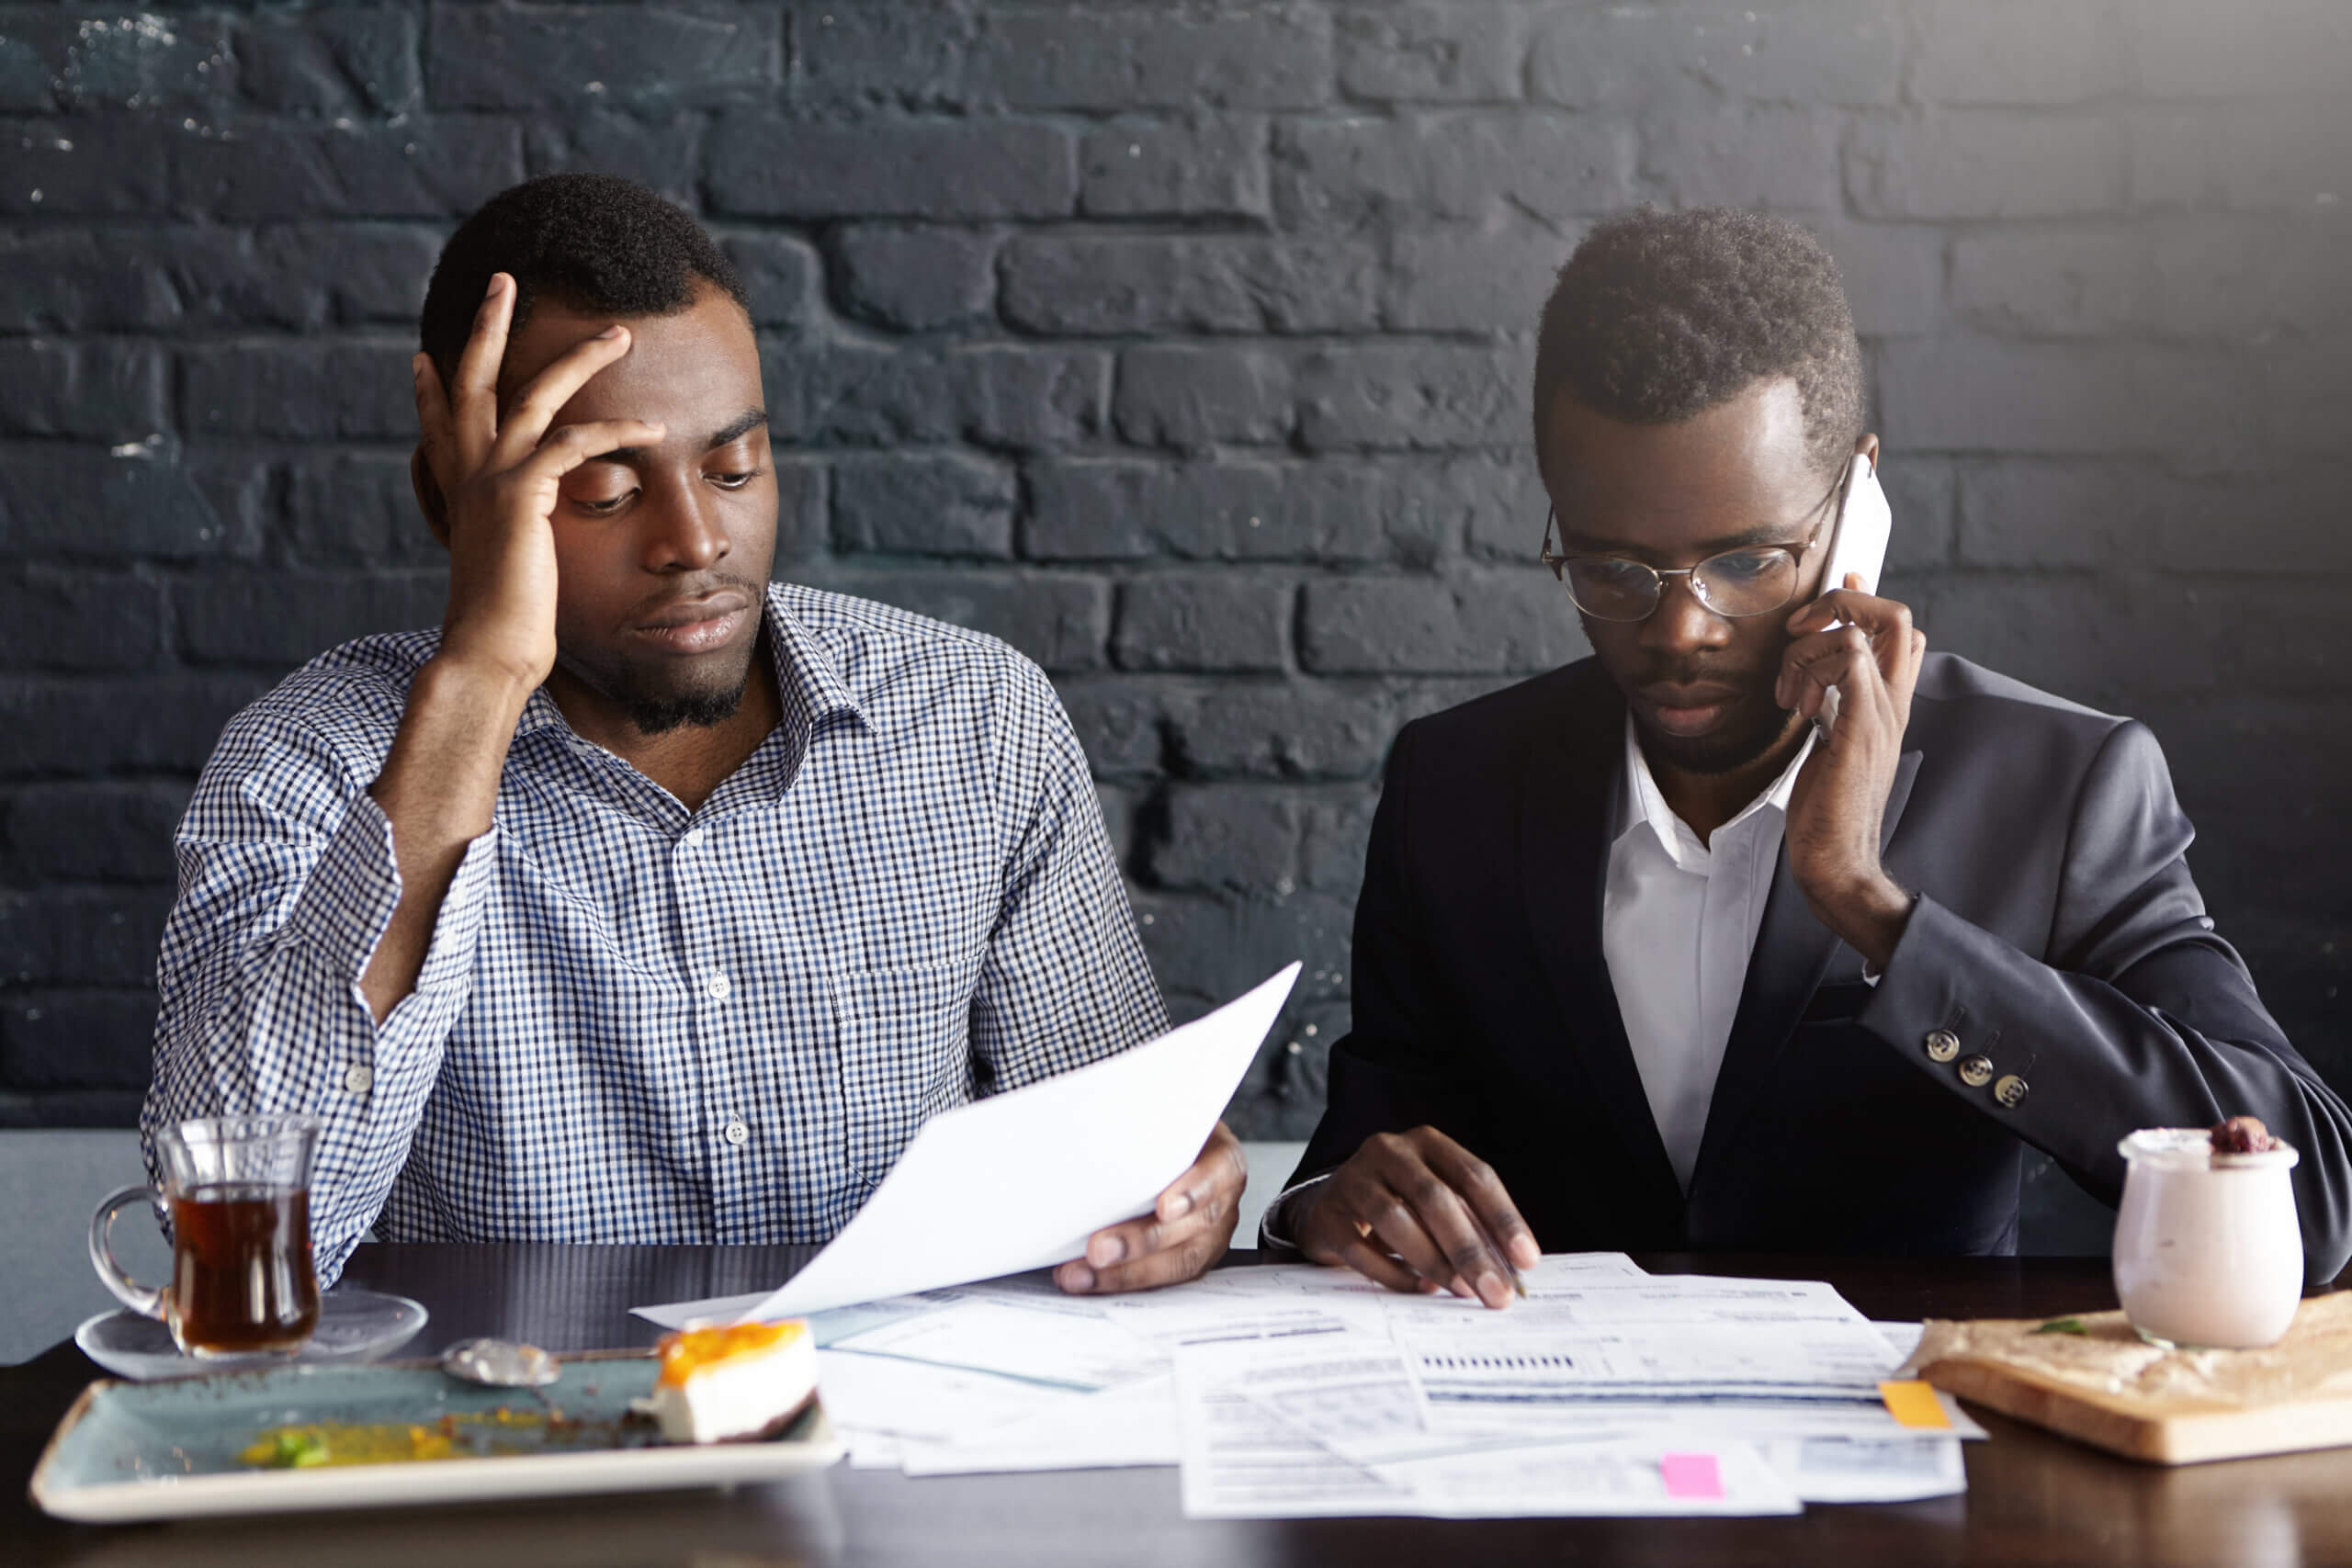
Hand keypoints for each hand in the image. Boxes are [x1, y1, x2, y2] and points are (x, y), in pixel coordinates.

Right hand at [412, 272, 662, 691]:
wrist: (487, 654)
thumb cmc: (505, 628)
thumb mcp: (506, 571)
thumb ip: (509, 543)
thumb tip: (517, 546)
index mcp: (461, 491)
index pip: (441, 424)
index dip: (432, 388)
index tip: (425, 355)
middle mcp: (469, 475)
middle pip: (475, 379)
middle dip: (489, 324)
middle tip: (503, 279)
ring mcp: (493, 480)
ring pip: (535, 393)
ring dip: (580, 357)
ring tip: (620, 333)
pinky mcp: (523, 495)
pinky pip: (576, 444)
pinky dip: (618, 431)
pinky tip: (654, 426)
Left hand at [1055, 1122, 1245, 1293]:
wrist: (1177, 1151)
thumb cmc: (1165, 1136)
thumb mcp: (1164, 1121)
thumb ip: (1143, 1127)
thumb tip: (1095, 1124)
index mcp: (1222, 1159)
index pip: (1220, 1171)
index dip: (1194, 1191)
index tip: (1164, 1207)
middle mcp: (1222, 1201)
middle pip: (1191, 1226)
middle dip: (1141, 1242)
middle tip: (1099, 1250)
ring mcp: (1210, 1235)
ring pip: (1176, 1261)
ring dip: (1125, 1272)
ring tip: (1081, 1275)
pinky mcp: (1188, 1259)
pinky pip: (1160, 1279)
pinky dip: (1120, 1281)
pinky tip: (1088, 1280)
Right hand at [1292, 1126, 1537, 1309]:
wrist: (1328, 1208)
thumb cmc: (1397, 1204)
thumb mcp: (1435, 1200)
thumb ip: (1470, 1223)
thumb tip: (1510, 1269)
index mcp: (1426, 1142)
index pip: (1474, 1175)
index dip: (1504, 1218)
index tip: (1527, 1260)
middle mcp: (1389, 1151)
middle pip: (1435, 1198)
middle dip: (1470, 1250)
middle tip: (1497, 1291)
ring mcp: (1353, 1179)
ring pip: (1396, 1219)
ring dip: (1434, 1261)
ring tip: (1461, 1290)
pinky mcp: (1328, 1214)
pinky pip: (1361, 1248)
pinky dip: (1394, 1272)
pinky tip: (1419, 1288)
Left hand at [1777, 575, 1928, 968]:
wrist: (1836, 861)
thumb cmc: (1825, 809)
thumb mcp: (1828, 742)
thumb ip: (1829, 704)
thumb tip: (1813, 673)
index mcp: (1888, 706)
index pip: (1900, 631)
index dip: (1859, 603)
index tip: (1811, 619)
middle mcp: (1893, 704)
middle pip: (1898, 616)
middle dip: (1840, 605)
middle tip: (1797, 637)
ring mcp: (1881, 716)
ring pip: (1867, 630)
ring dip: (1812, 647)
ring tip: (1791, 694)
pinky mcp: (1859, 730)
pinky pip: (1851, 662)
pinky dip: (1815, 665)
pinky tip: (1797, 704)